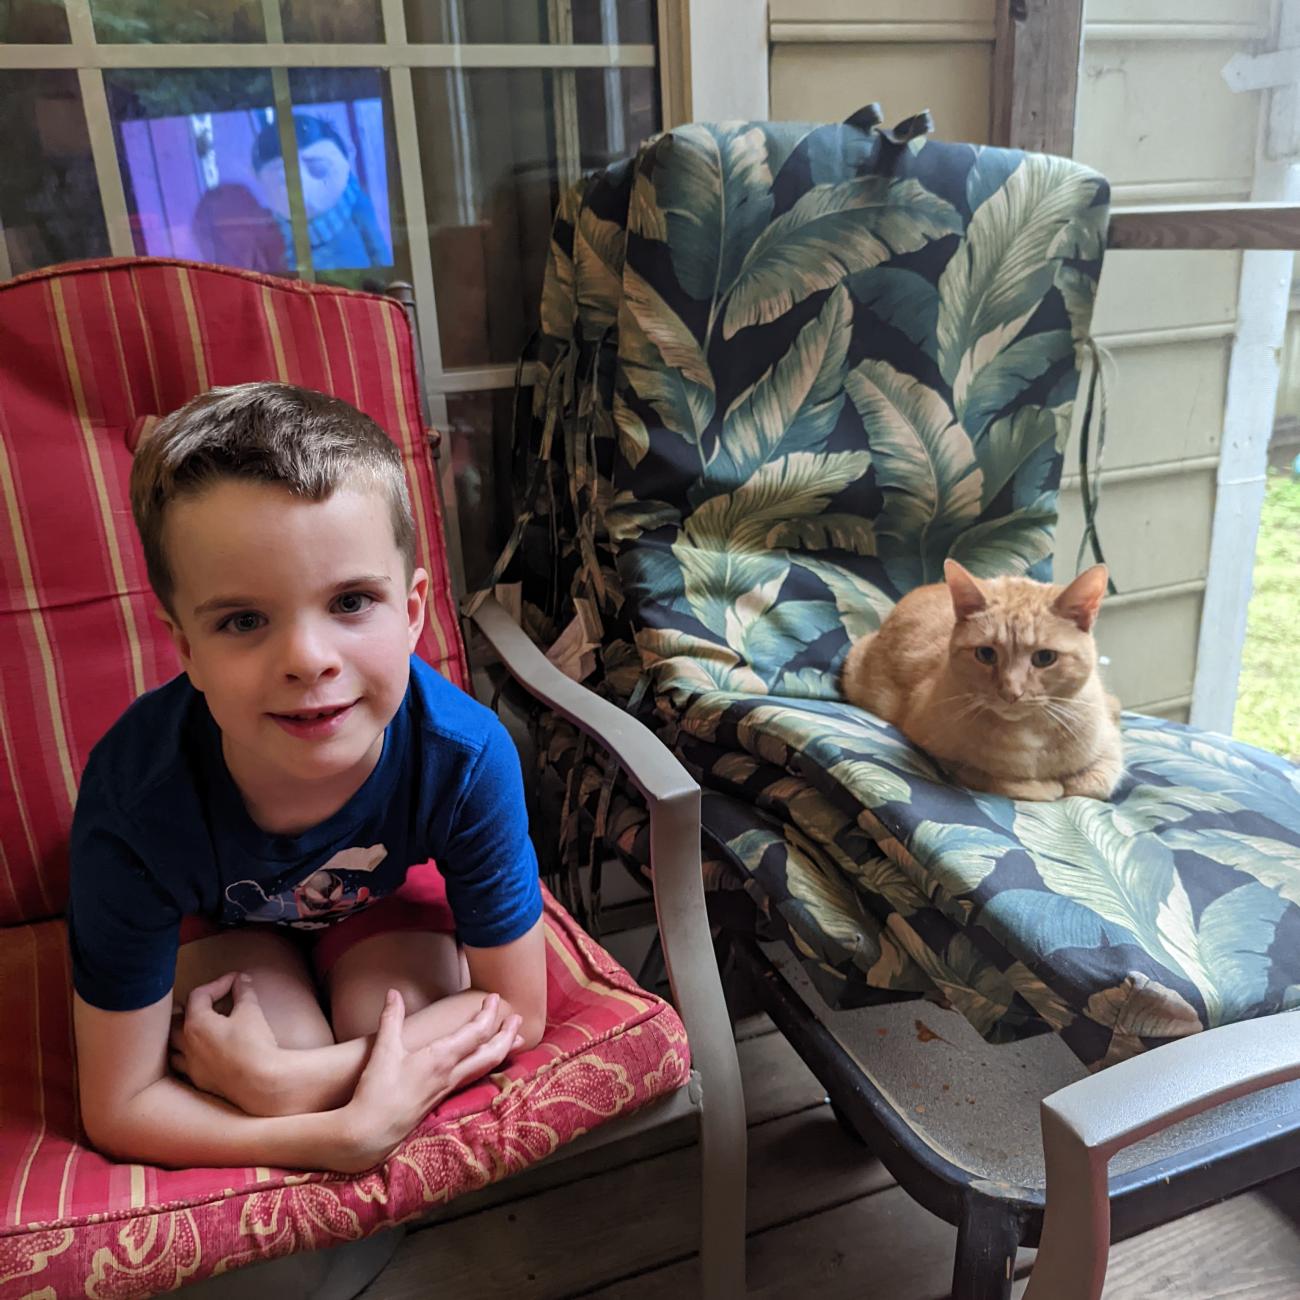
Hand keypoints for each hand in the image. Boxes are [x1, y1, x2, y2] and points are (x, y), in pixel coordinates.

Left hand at [170, 972, 284, 1114]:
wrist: (260, 1083)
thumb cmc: (253, 1044)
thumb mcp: (251, 1011)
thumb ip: (244, 992)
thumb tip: (242, 979)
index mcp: (196, 1024)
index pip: (199, 996)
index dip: (217, 984)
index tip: (235, 981)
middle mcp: (187, 1045)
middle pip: (175, 1022)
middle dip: (189, 1010)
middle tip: (204, 1004)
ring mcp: (191, 1066)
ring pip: (173, 1049)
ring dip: (181, 1037)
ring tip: (194, 1031)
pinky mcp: (200, 1082)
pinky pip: (184, 1067)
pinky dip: (188, 1058)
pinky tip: (201, 1056)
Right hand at [339, 991, 520, 1173]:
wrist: (370, 1133)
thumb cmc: (376, 1092)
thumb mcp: (383, 1051)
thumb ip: (391, 1019)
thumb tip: (393, 992)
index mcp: (440, 1059)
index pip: (476, 1033)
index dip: (489, 1014)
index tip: (494, 997)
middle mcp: (450, 1074)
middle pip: (491, 1053)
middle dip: (507, 1034)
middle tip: (518, 1017)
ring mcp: (448, 1088)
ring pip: (485, 1067)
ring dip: (502, 1050)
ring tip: (516, 1039)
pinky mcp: (441, 1098)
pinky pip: (473, 1078)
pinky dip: (487, 1064)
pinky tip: (486, 1063)